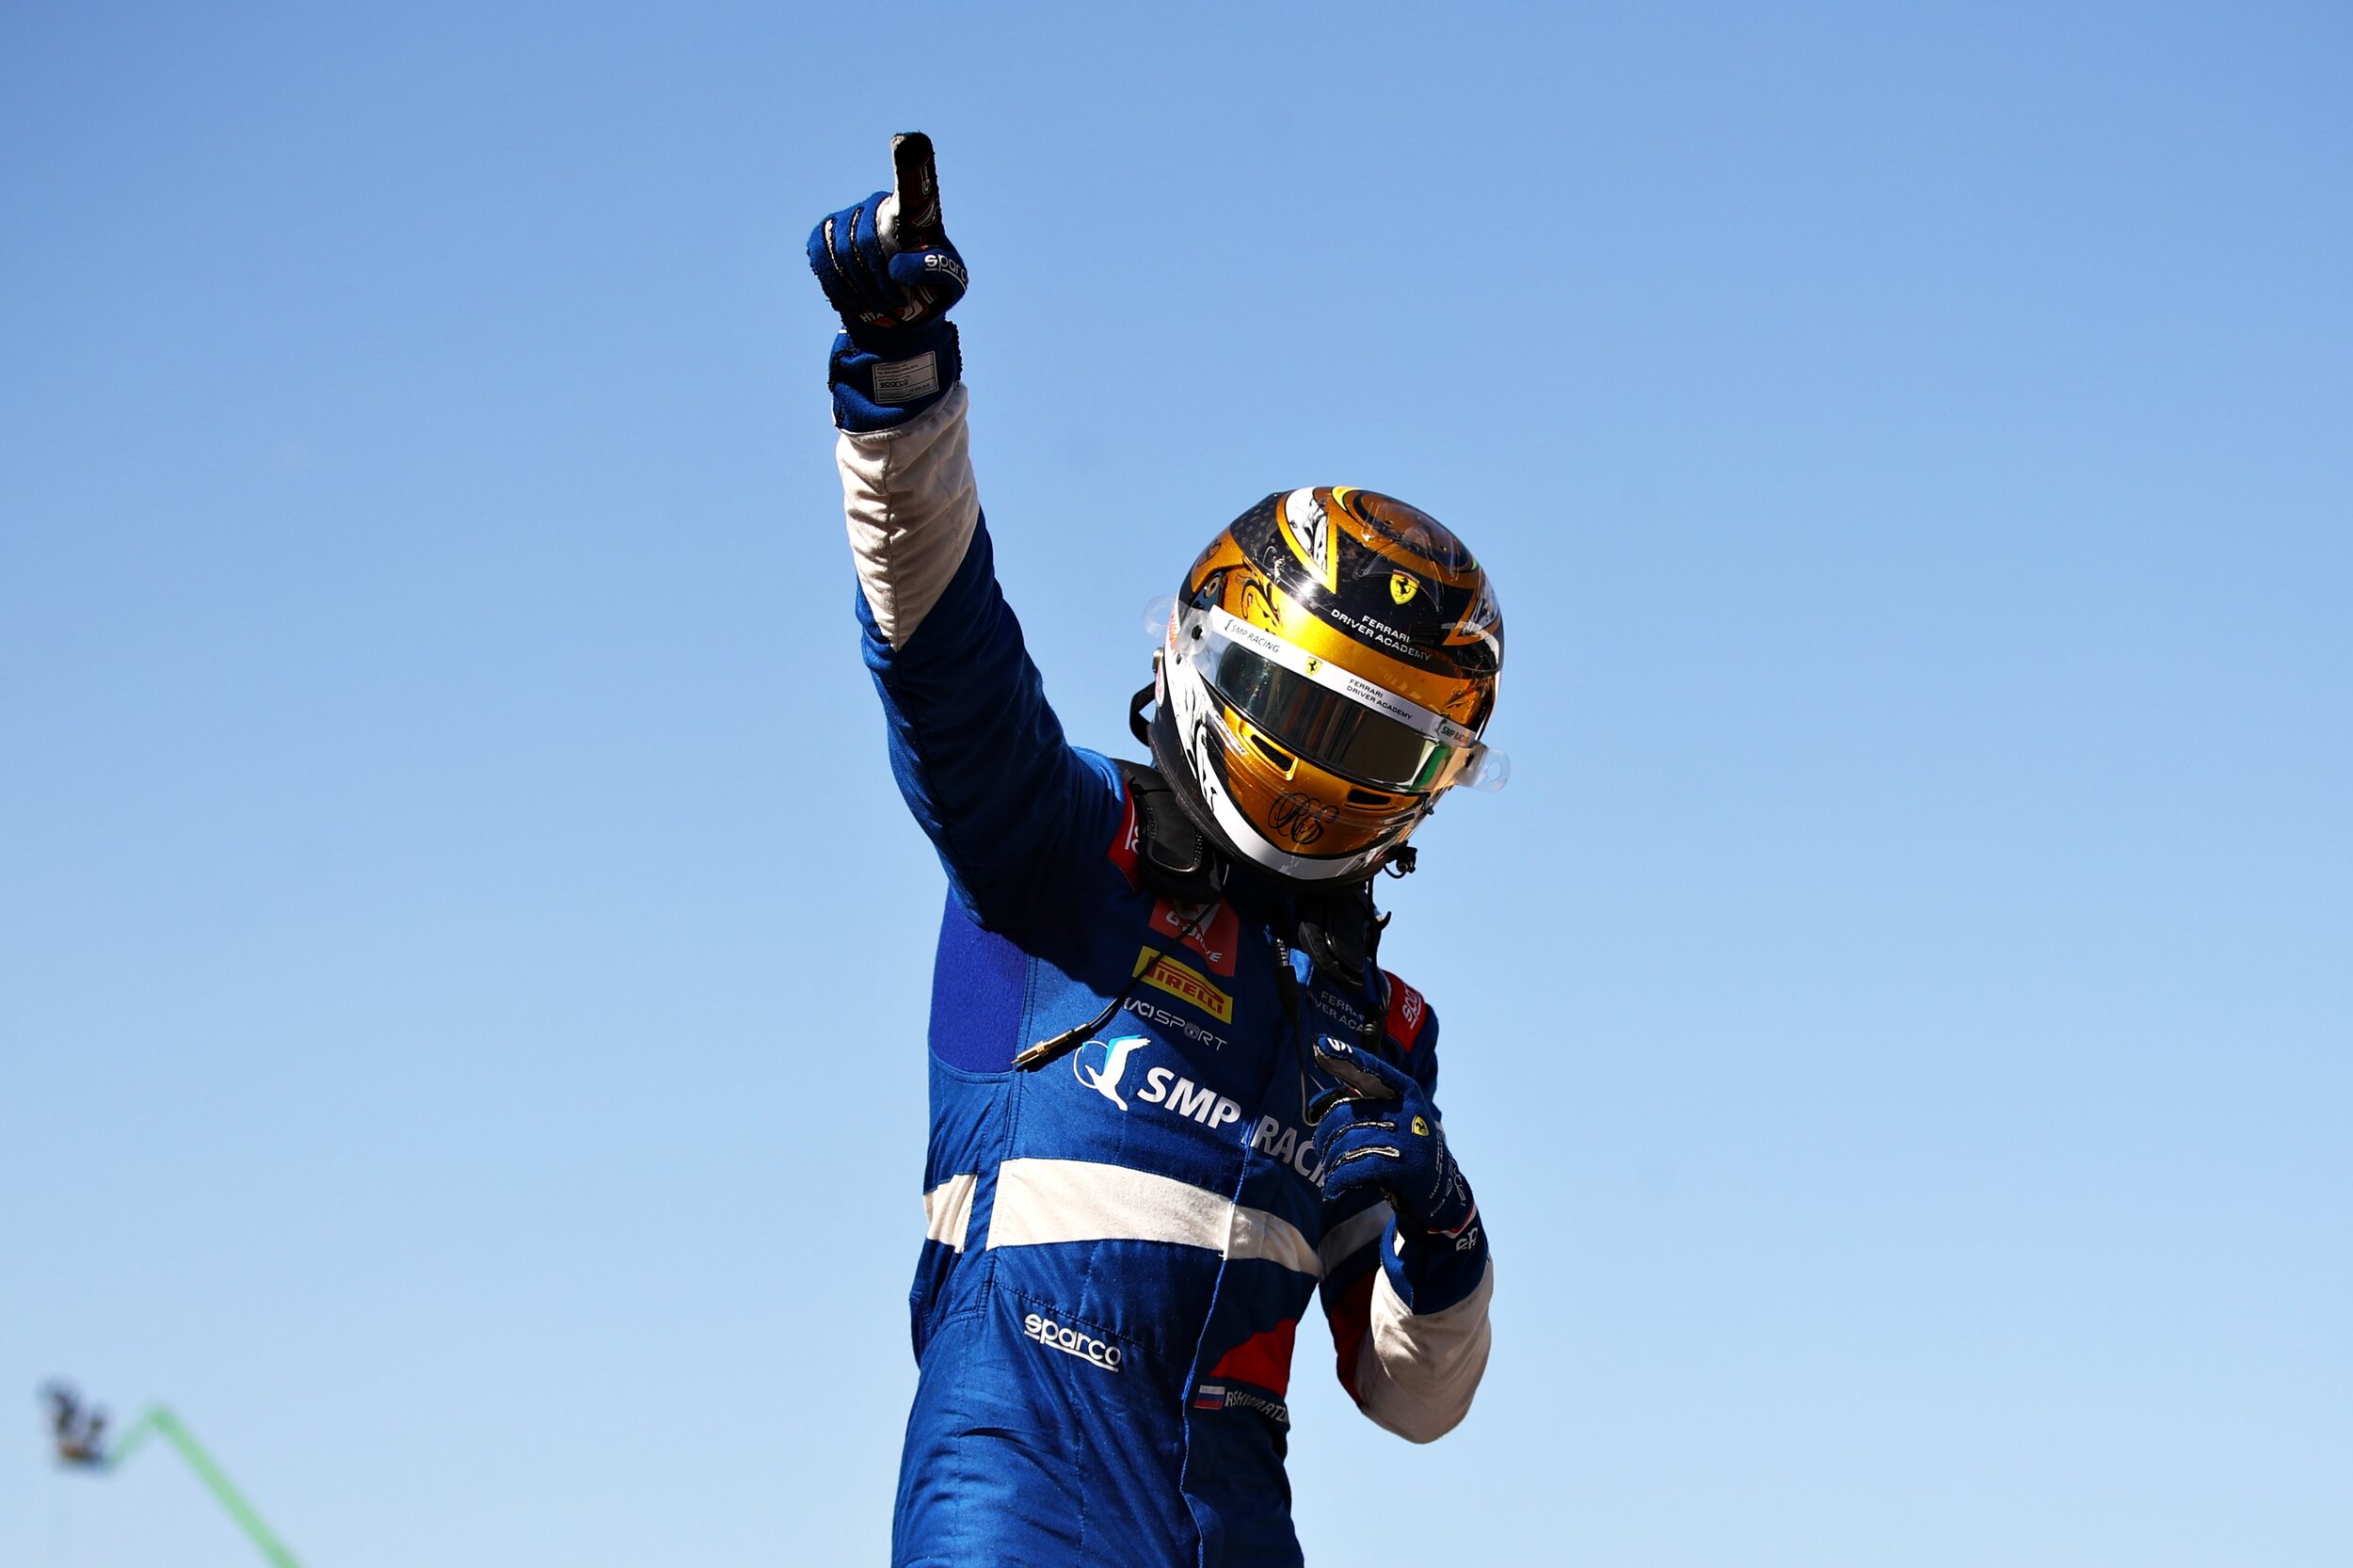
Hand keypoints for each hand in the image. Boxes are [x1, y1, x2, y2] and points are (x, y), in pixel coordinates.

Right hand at [806, 131, 967, 347]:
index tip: (908, 141)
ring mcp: (850, 217)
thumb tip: (897, 267)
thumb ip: (935, 270)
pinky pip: (820, 252)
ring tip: (879, 303)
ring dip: (860, 287)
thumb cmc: (932, 289)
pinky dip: (835, 283)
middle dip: (878, 279)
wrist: (902, 310)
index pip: (912, 186)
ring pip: (842, 251)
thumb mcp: (951, 284)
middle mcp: (880, 206)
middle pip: (865, 238)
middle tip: (895, 302)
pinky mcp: (827, 233)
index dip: (909, 164)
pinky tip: (853, 299)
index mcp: (915, 213)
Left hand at [1309, 1038, 1477, 1240]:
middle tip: (1322, 1149)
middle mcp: (1406, 1109)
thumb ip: (1364, 1105)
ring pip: (1347, 1143)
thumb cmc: (1405, 1147)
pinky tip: (1334, 1187)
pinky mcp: (1403, 1166)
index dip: (1345, 1057)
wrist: (1440, 1187)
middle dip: (1325, 1134)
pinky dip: (1339, 1179)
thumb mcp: (1394, 1119)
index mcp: (1404, 1091)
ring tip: (1330, 1171)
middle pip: (1345, 1113)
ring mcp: (1407, 1137)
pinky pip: (1356, 1168)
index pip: (1371, 1069)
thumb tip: (1317, 1103)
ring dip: (1331, 1161)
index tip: (1320, 1045)